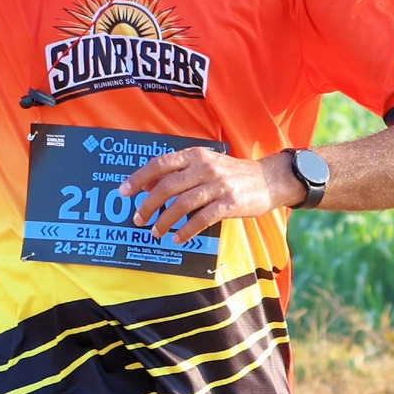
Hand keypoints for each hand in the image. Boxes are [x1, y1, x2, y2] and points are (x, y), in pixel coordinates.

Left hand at [126, 146, 300, 245]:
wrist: (270, 179)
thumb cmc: (232, 174)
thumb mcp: (206, 164)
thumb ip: (179, 172)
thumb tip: (148, 185)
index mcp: (196, 155)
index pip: (160, 164)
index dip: (139, 178)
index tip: (124, 192)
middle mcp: (205, 167)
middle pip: (167, 186)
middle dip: (148, 205)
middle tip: (138, 219)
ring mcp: (218, 185)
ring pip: (182, 204)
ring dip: (165, 221)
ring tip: (156, 232)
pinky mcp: (230, 203)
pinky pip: (202, 219)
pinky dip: (187, 231)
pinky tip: (178, 238)